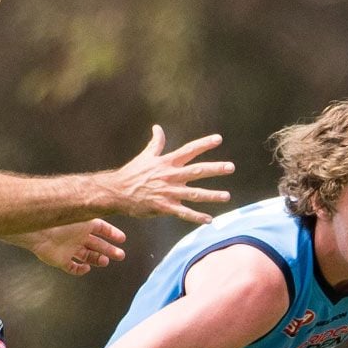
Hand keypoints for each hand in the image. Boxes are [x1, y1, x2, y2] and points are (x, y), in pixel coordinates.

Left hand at [25, 218, 126, 274]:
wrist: (39, 231)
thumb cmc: (61, 221)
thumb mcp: (84, 215)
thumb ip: (98, 213)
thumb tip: (113, 204)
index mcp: (83, 224)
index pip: (101, 229)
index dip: (112, 234)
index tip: (122, 239)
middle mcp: (77, 236)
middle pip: (96, 245)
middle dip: (109, 250)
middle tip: (120, 255)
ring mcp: (69, 248)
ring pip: (87, 256)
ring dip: (97, 259)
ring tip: (105, 261)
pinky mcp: (60, 260)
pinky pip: (72, 267)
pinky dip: (80, 270)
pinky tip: (86, 268)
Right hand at [110, 127, 234, 223]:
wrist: (117, 192)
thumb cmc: (132, 173)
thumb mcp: (145, 156)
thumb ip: (156, 143)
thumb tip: (157, 127)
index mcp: (166, 163)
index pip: (189, 150)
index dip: (204, 144)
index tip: (219, 139)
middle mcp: (170, 176)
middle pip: (196, 171)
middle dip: (215, 169)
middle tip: (231, 167)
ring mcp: (168, 192)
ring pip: (194, 194)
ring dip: (211, 195)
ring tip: (226, 196)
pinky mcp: (164, 207)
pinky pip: (183, 213)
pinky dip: (196, 217)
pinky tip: (209, 220)